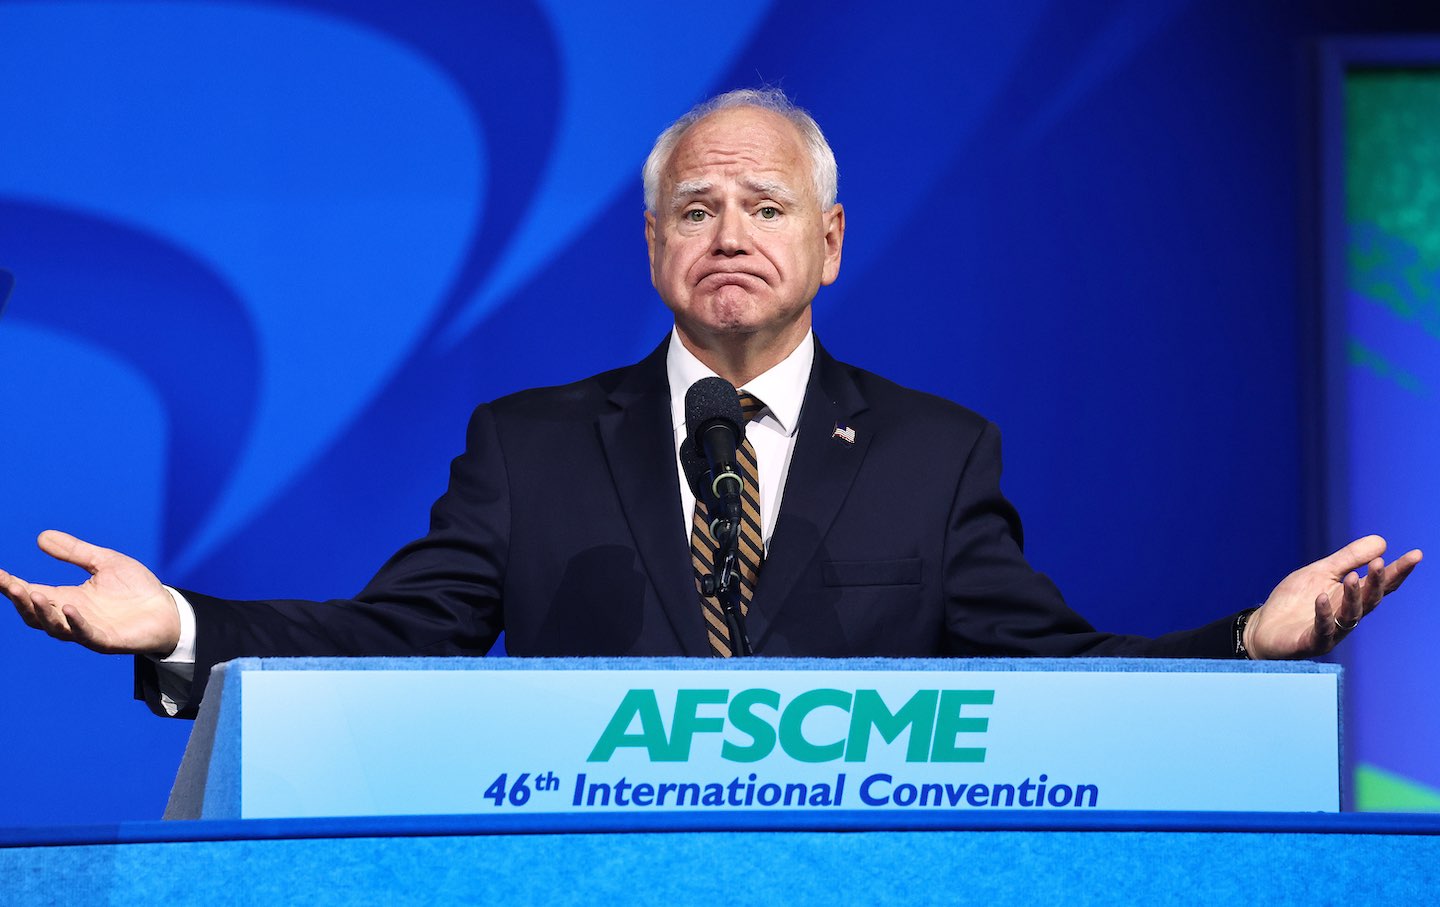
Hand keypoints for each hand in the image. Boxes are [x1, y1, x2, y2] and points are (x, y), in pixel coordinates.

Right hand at [1, 530, 179, 656]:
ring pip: (55, 626)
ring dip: (43, 611)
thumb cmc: (136, 589)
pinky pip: (87, 634)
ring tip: (34, 593)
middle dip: (20, 600)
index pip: (30, 592)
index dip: (11, 585)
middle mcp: (71, 616)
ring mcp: (87, 630)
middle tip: (10, 584)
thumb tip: (41, 537)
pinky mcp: (107, 640)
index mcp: (67, 598)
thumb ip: (74, 552)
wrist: (167, 610)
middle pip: (35, 613)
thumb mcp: (104, 562)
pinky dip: (76, 623)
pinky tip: (70, 608)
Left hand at [1244, 535, 1422, 659]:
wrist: (1263, 627)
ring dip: (1352, 597)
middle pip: (1369, 600)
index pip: (1380, 585)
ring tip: (1352, 577)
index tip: (1415, 555)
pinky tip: (1321, 598)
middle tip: (1380, 564)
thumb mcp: (1320, 573)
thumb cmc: (1295, 600)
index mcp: (1351, 598)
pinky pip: (1321, 629)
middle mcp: (1347, 616)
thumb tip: (1382, 542)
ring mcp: (1331, 631)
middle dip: (1377, 583)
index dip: (1398, 571)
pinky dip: (1323, 614)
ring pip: (1350, 616)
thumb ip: (1349, 559)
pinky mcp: (1310, 642)